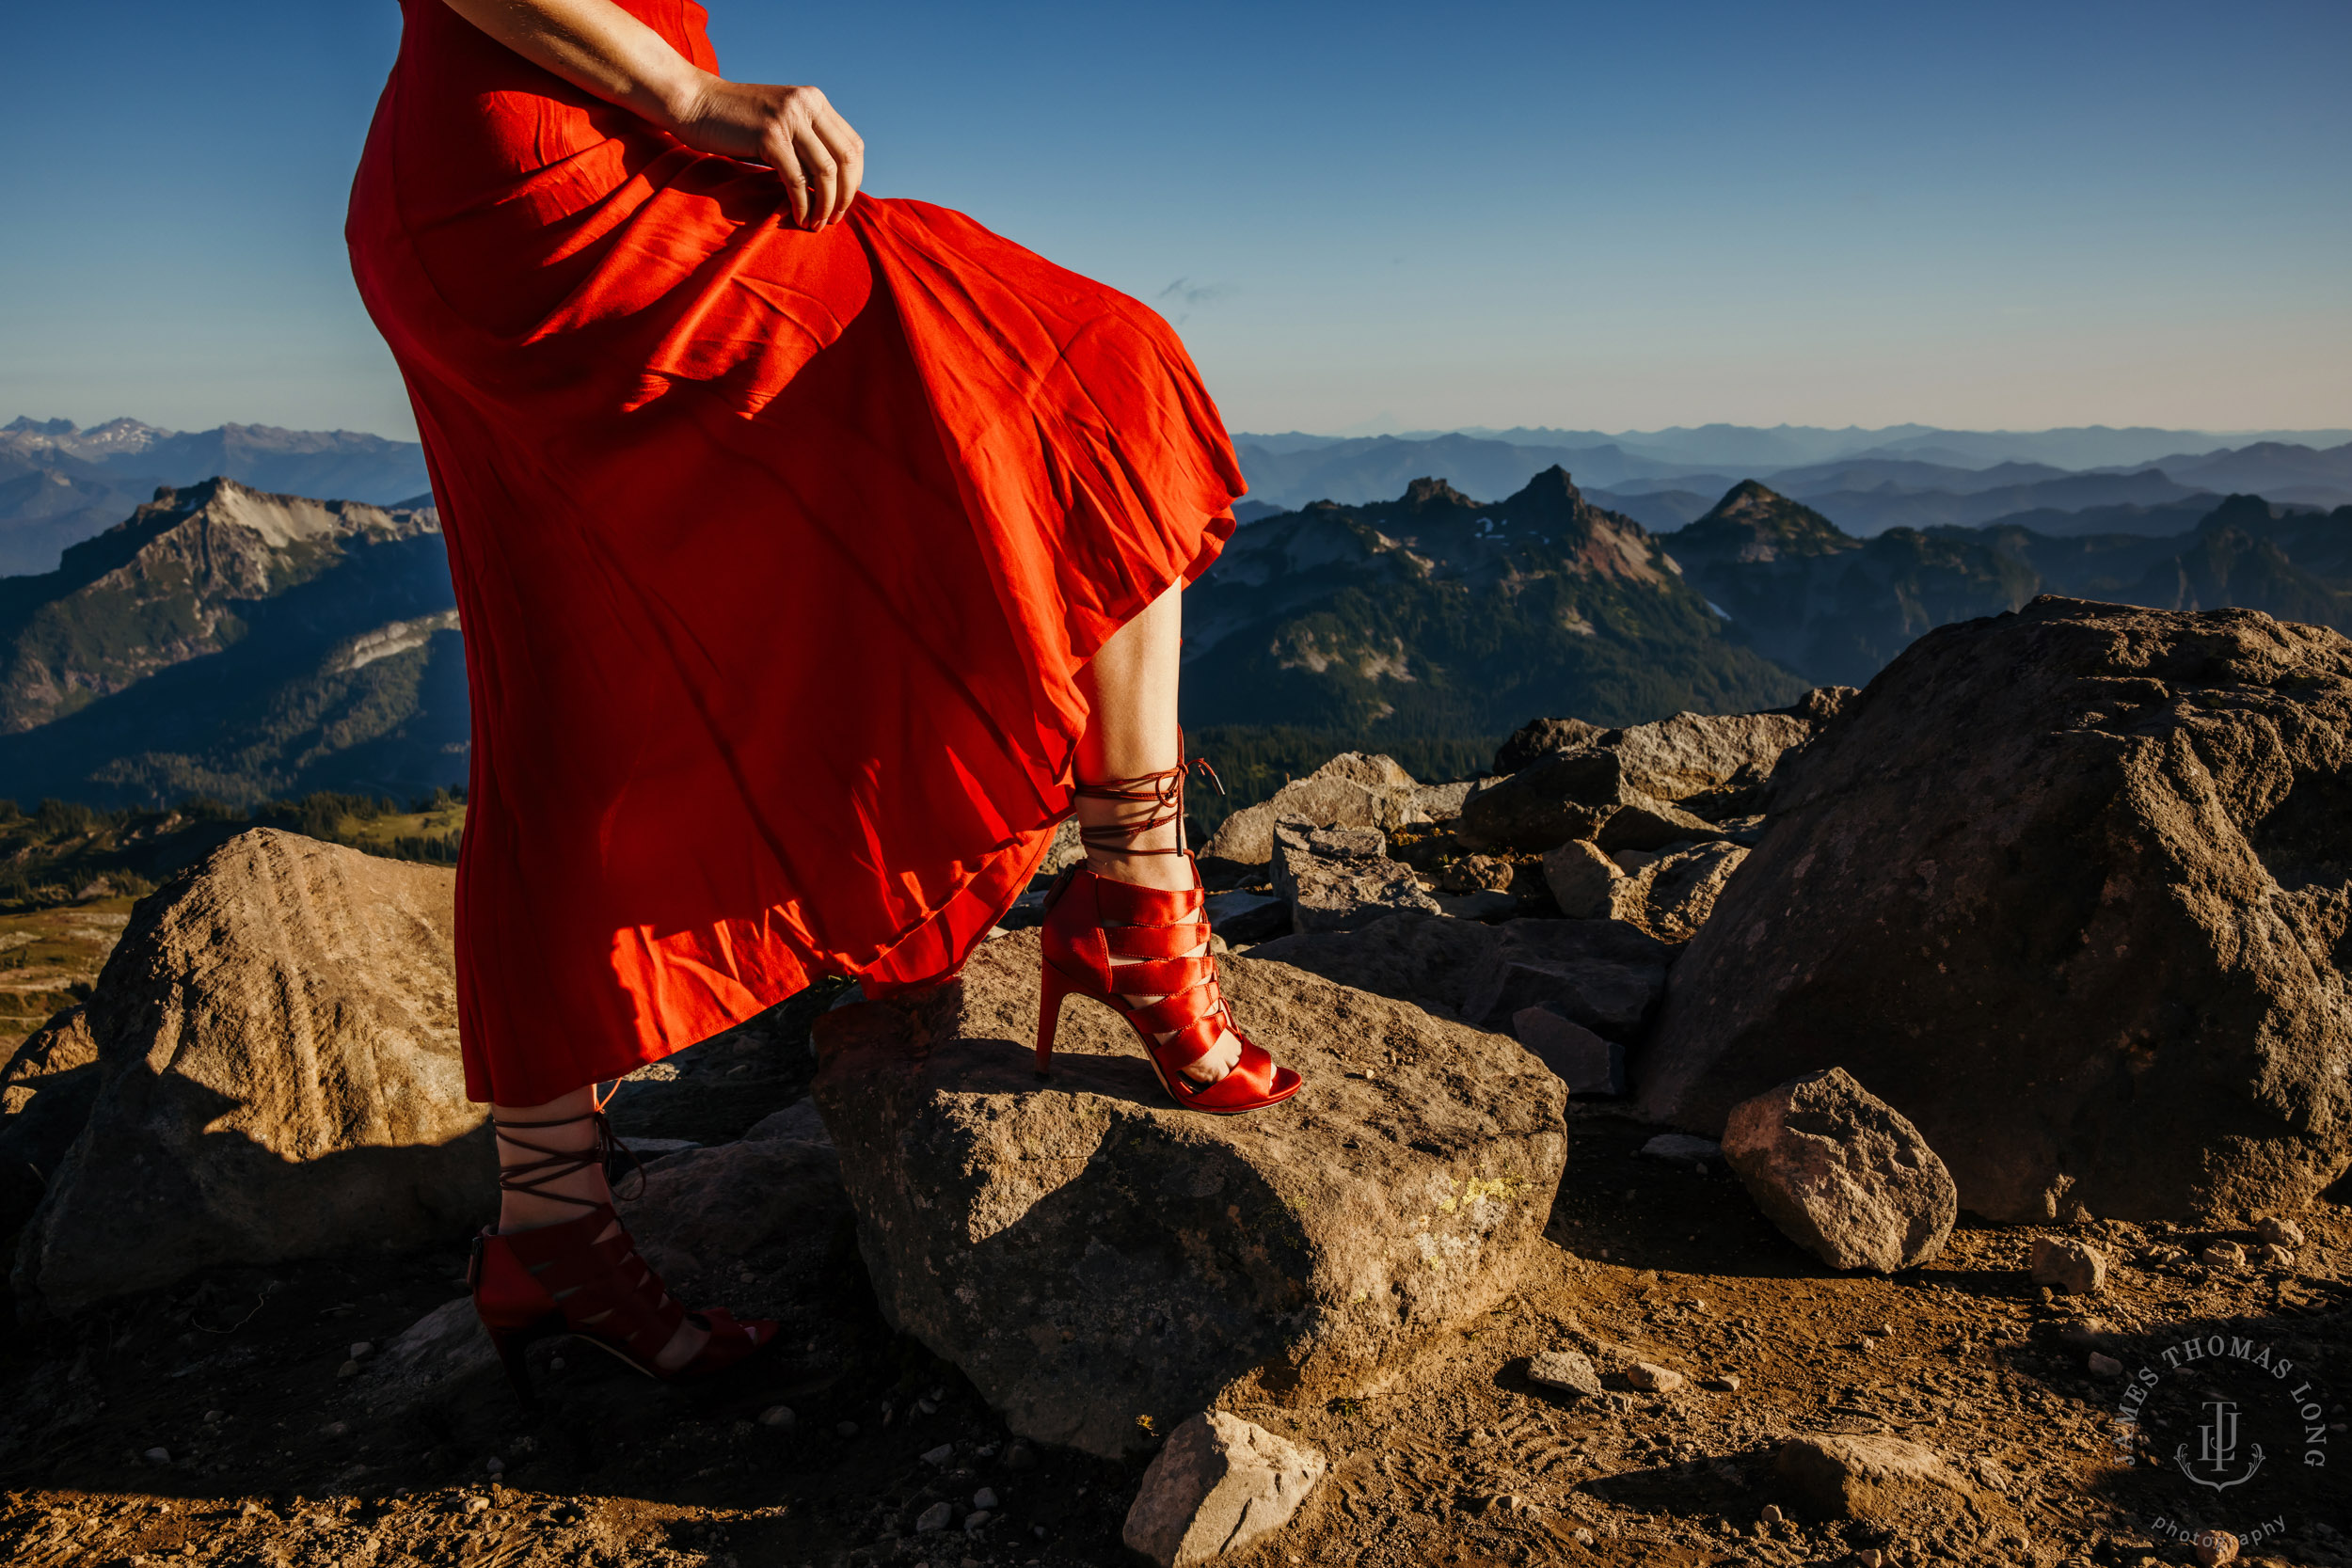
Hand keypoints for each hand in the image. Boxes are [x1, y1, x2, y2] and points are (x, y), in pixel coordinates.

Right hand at [669, 79, 864, 227]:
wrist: (693, 102)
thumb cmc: (735, 122)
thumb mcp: (780, 125)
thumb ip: (806, 144)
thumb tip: (831, 185)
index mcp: (814, 100)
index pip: (853, 145)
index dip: (854, 179)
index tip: (842, 202)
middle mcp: (806, 105)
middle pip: (846, 160)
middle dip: (844, 196)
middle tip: (833, 219)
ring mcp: (788, 118)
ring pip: (825, 172)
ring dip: (825, 205)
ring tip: (816, 224)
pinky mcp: (769, 136)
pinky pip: (796, 180)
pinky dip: (802, 204)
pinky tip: (798, 218)